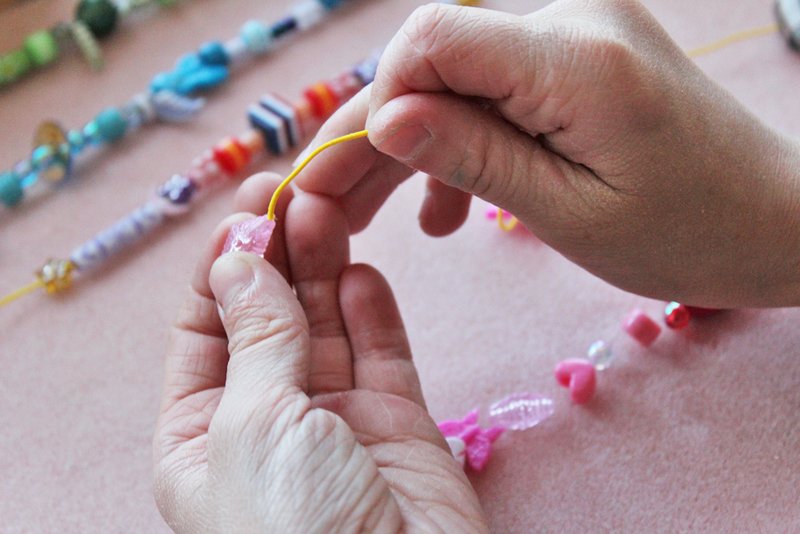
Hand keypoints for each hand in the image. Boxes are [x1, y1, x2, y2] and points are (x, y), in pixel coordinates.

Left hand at [153, 173, 487, 532]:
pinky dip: (370, 309)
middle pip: (267, 321)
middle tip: (291, 191)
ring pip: (324, 329)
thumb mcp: (254, 425)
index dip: (221, 268)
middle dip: (274, 257)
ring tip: (324, 211)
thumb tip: (240, 258)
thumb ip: (257, 337)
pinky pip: (380, 354)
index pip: (203, 331)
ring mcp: (336, 423)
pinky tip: (360, 268)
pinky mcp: (397, 424)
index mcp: (204, 437)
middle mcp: (267, 426)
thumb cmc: (299, 530)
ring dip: (321, 269)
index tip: (244, 209)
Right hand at [296, 1, 799, 306]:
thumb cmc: (686, 233)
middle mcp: (574, 21)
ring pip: (460, 79)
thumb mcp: (568, 213)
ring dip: (417, 146)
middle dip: (379, 133)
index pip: (435, 39)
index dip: (380, 101)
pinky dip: (466, 141)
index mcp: (577, 58)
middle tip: (327, 206)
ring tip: (376, 222)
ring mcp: (579, 32)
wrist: (773, 219)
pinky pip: (499, 89)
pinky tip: (446, 209)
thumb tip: (385, 120)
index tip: (345, 173)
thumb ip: (472, 158)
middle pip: (438, 61)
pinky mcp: (580, 56)